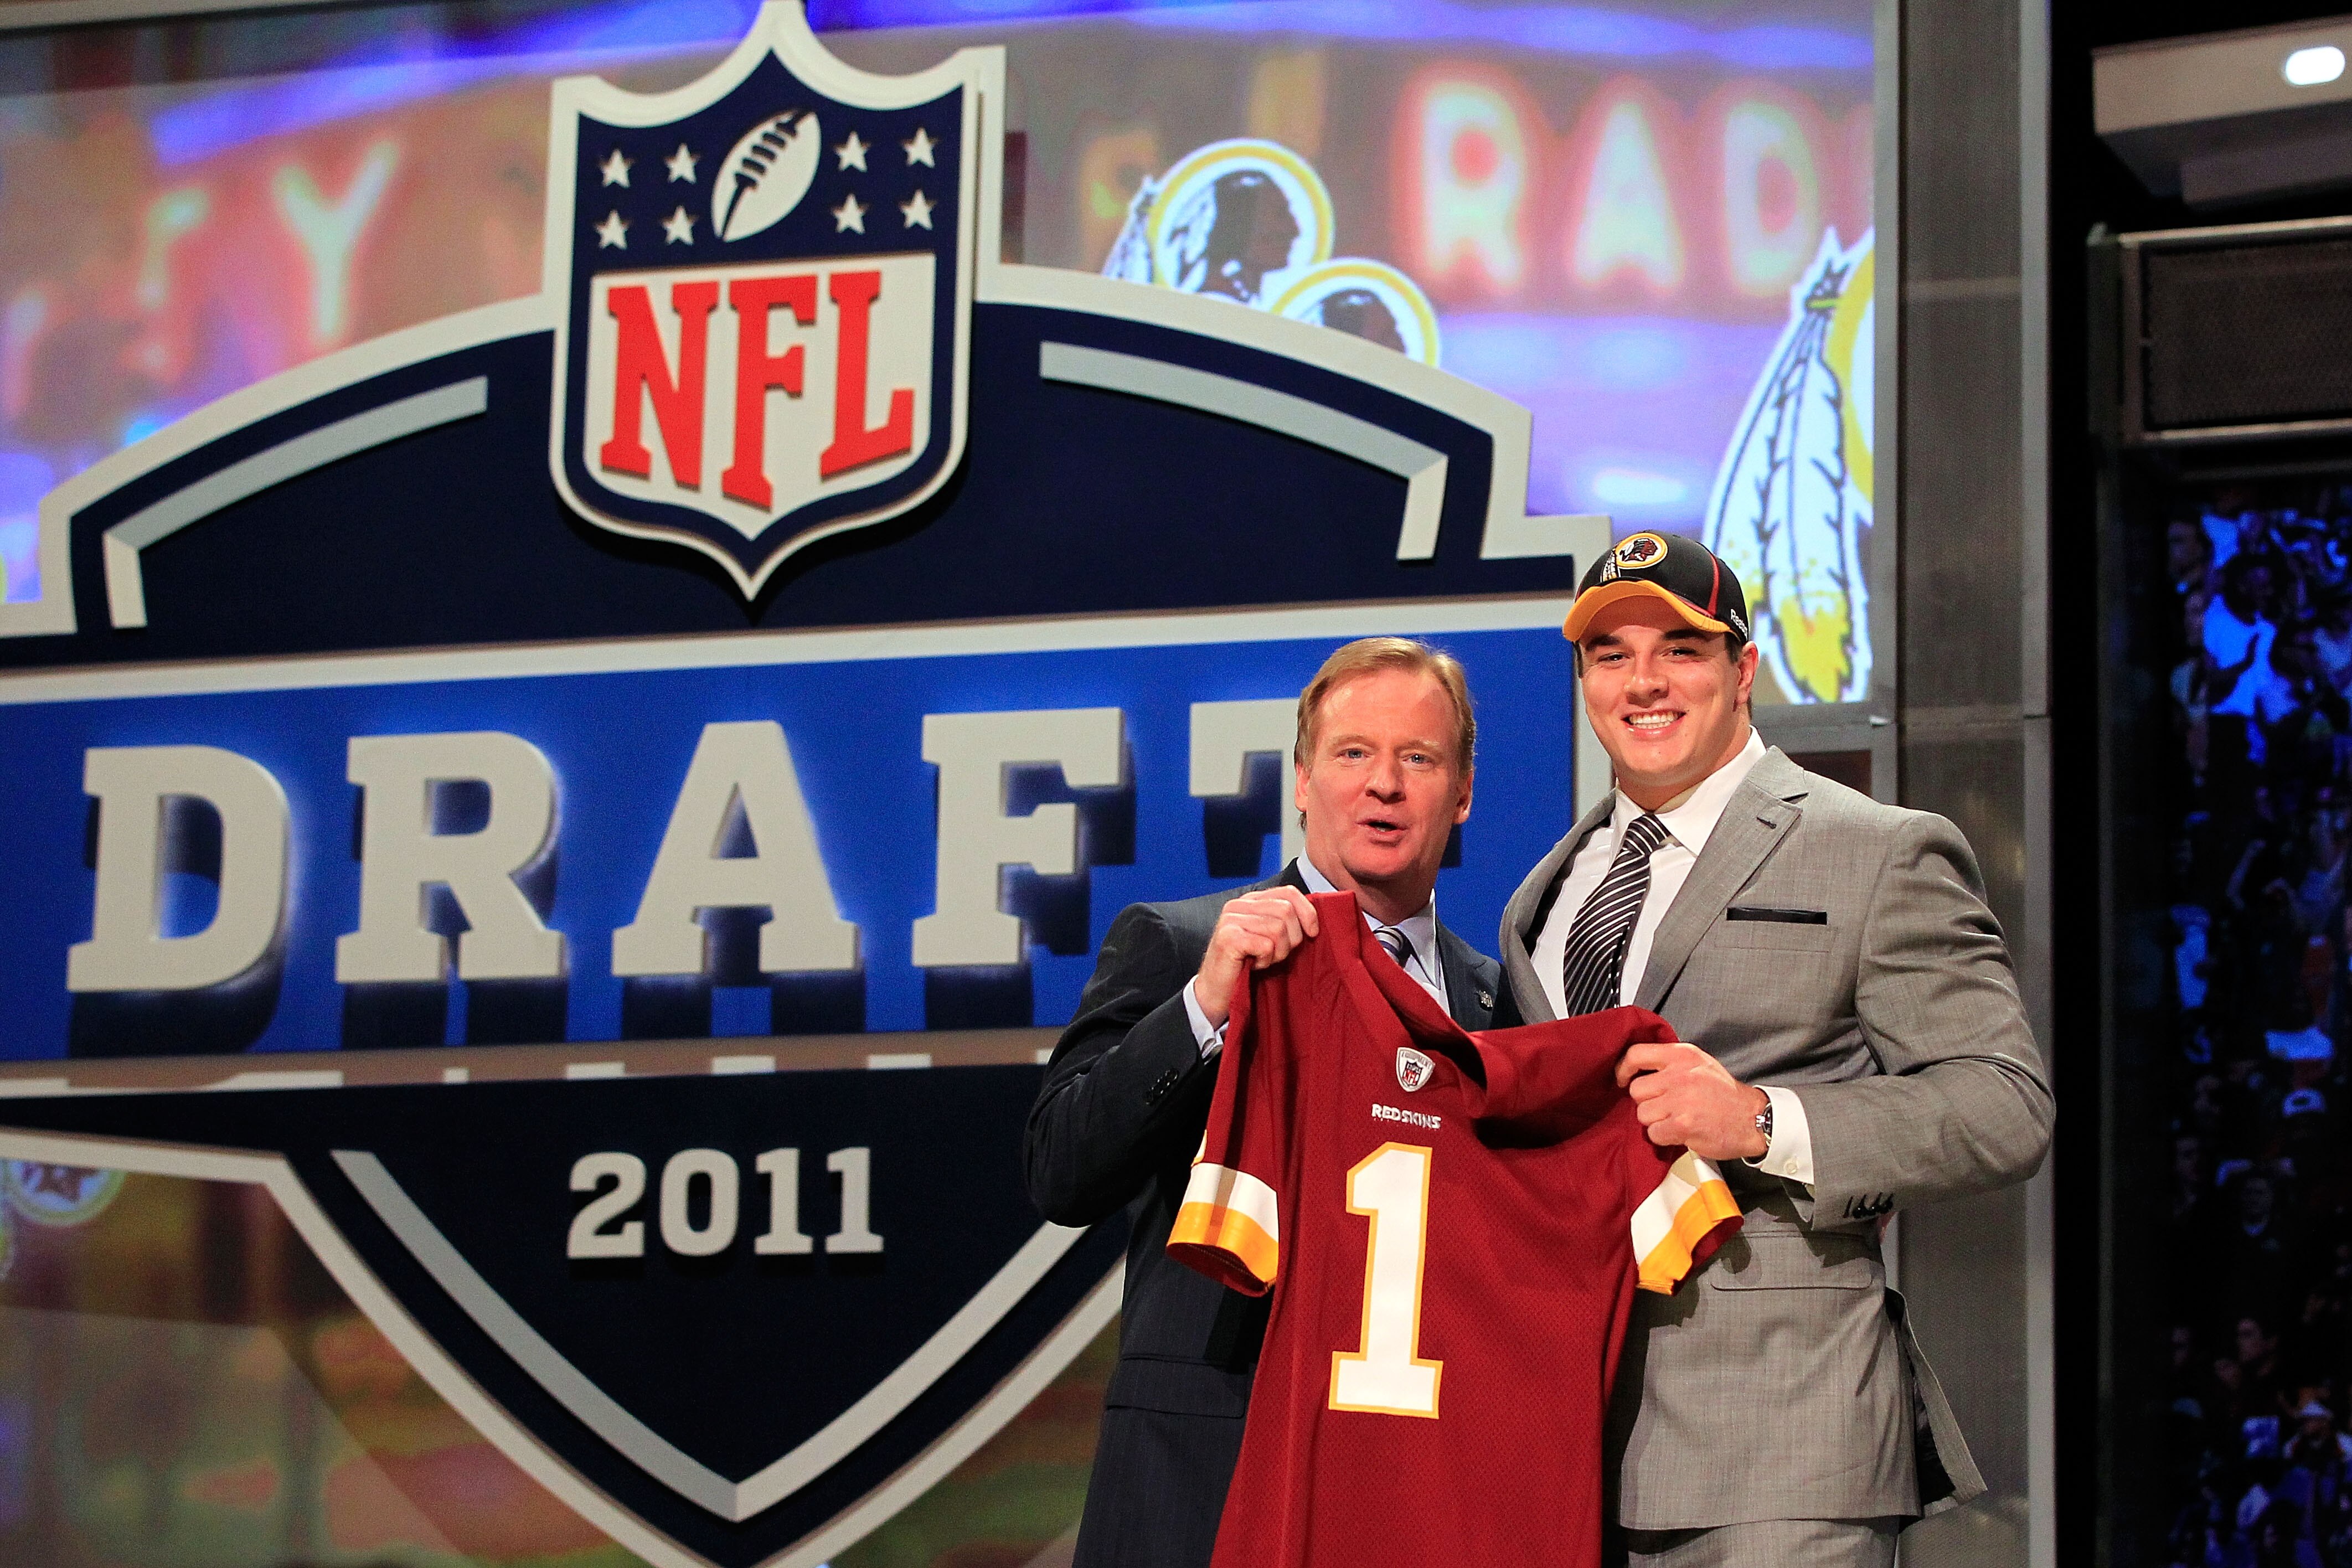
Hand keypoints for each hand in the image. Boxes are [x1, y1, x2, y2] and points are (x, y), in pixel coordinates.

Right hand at [1193, 887, 1319, 1028]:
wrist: (1216, 991)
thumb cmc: (1246, 964)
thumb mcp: (1270, 937)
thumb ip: (1285, 920)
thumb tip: (1313, 918)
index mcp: (1250, 900)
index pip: (1288, 892)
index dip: (1307, 912)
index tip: (1312, 933)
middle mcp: (1238, 904)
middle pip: (1286, 911)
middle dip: (1292, 938)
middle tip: (1277, 954)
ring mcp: (1230, 919)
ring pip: (1278, 929)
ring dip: (1277, 952)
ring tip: (1263, 959)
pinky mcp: (1228, 938)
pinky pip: (1266, 945)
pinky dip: (1265, 960)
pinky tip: (1254, 965)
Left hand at [1615, 1041, 1768, 1160]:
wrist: (1754, 1119)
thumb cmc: (1725, 1095)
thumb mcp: (1700, 1064)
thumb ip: (1671, 1063)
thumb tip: (1637, 1069)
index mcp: (1682, 1055)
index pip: (1636, 1054)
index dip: (1623, 1069)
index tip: (1622, 1079)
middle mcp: (1679, 1074)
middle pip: (1636, 1090)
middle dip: (1647, 1102)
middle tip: (1666, 1107)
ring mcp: (1680, 1099)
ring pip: (1642, 1114)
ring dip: (1656, 1121)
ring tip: (1677, 1119)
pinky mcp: (1682, 1124)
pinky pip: (1653, 1133)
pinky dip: (1664, 1137)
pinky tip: (1681, 1132)